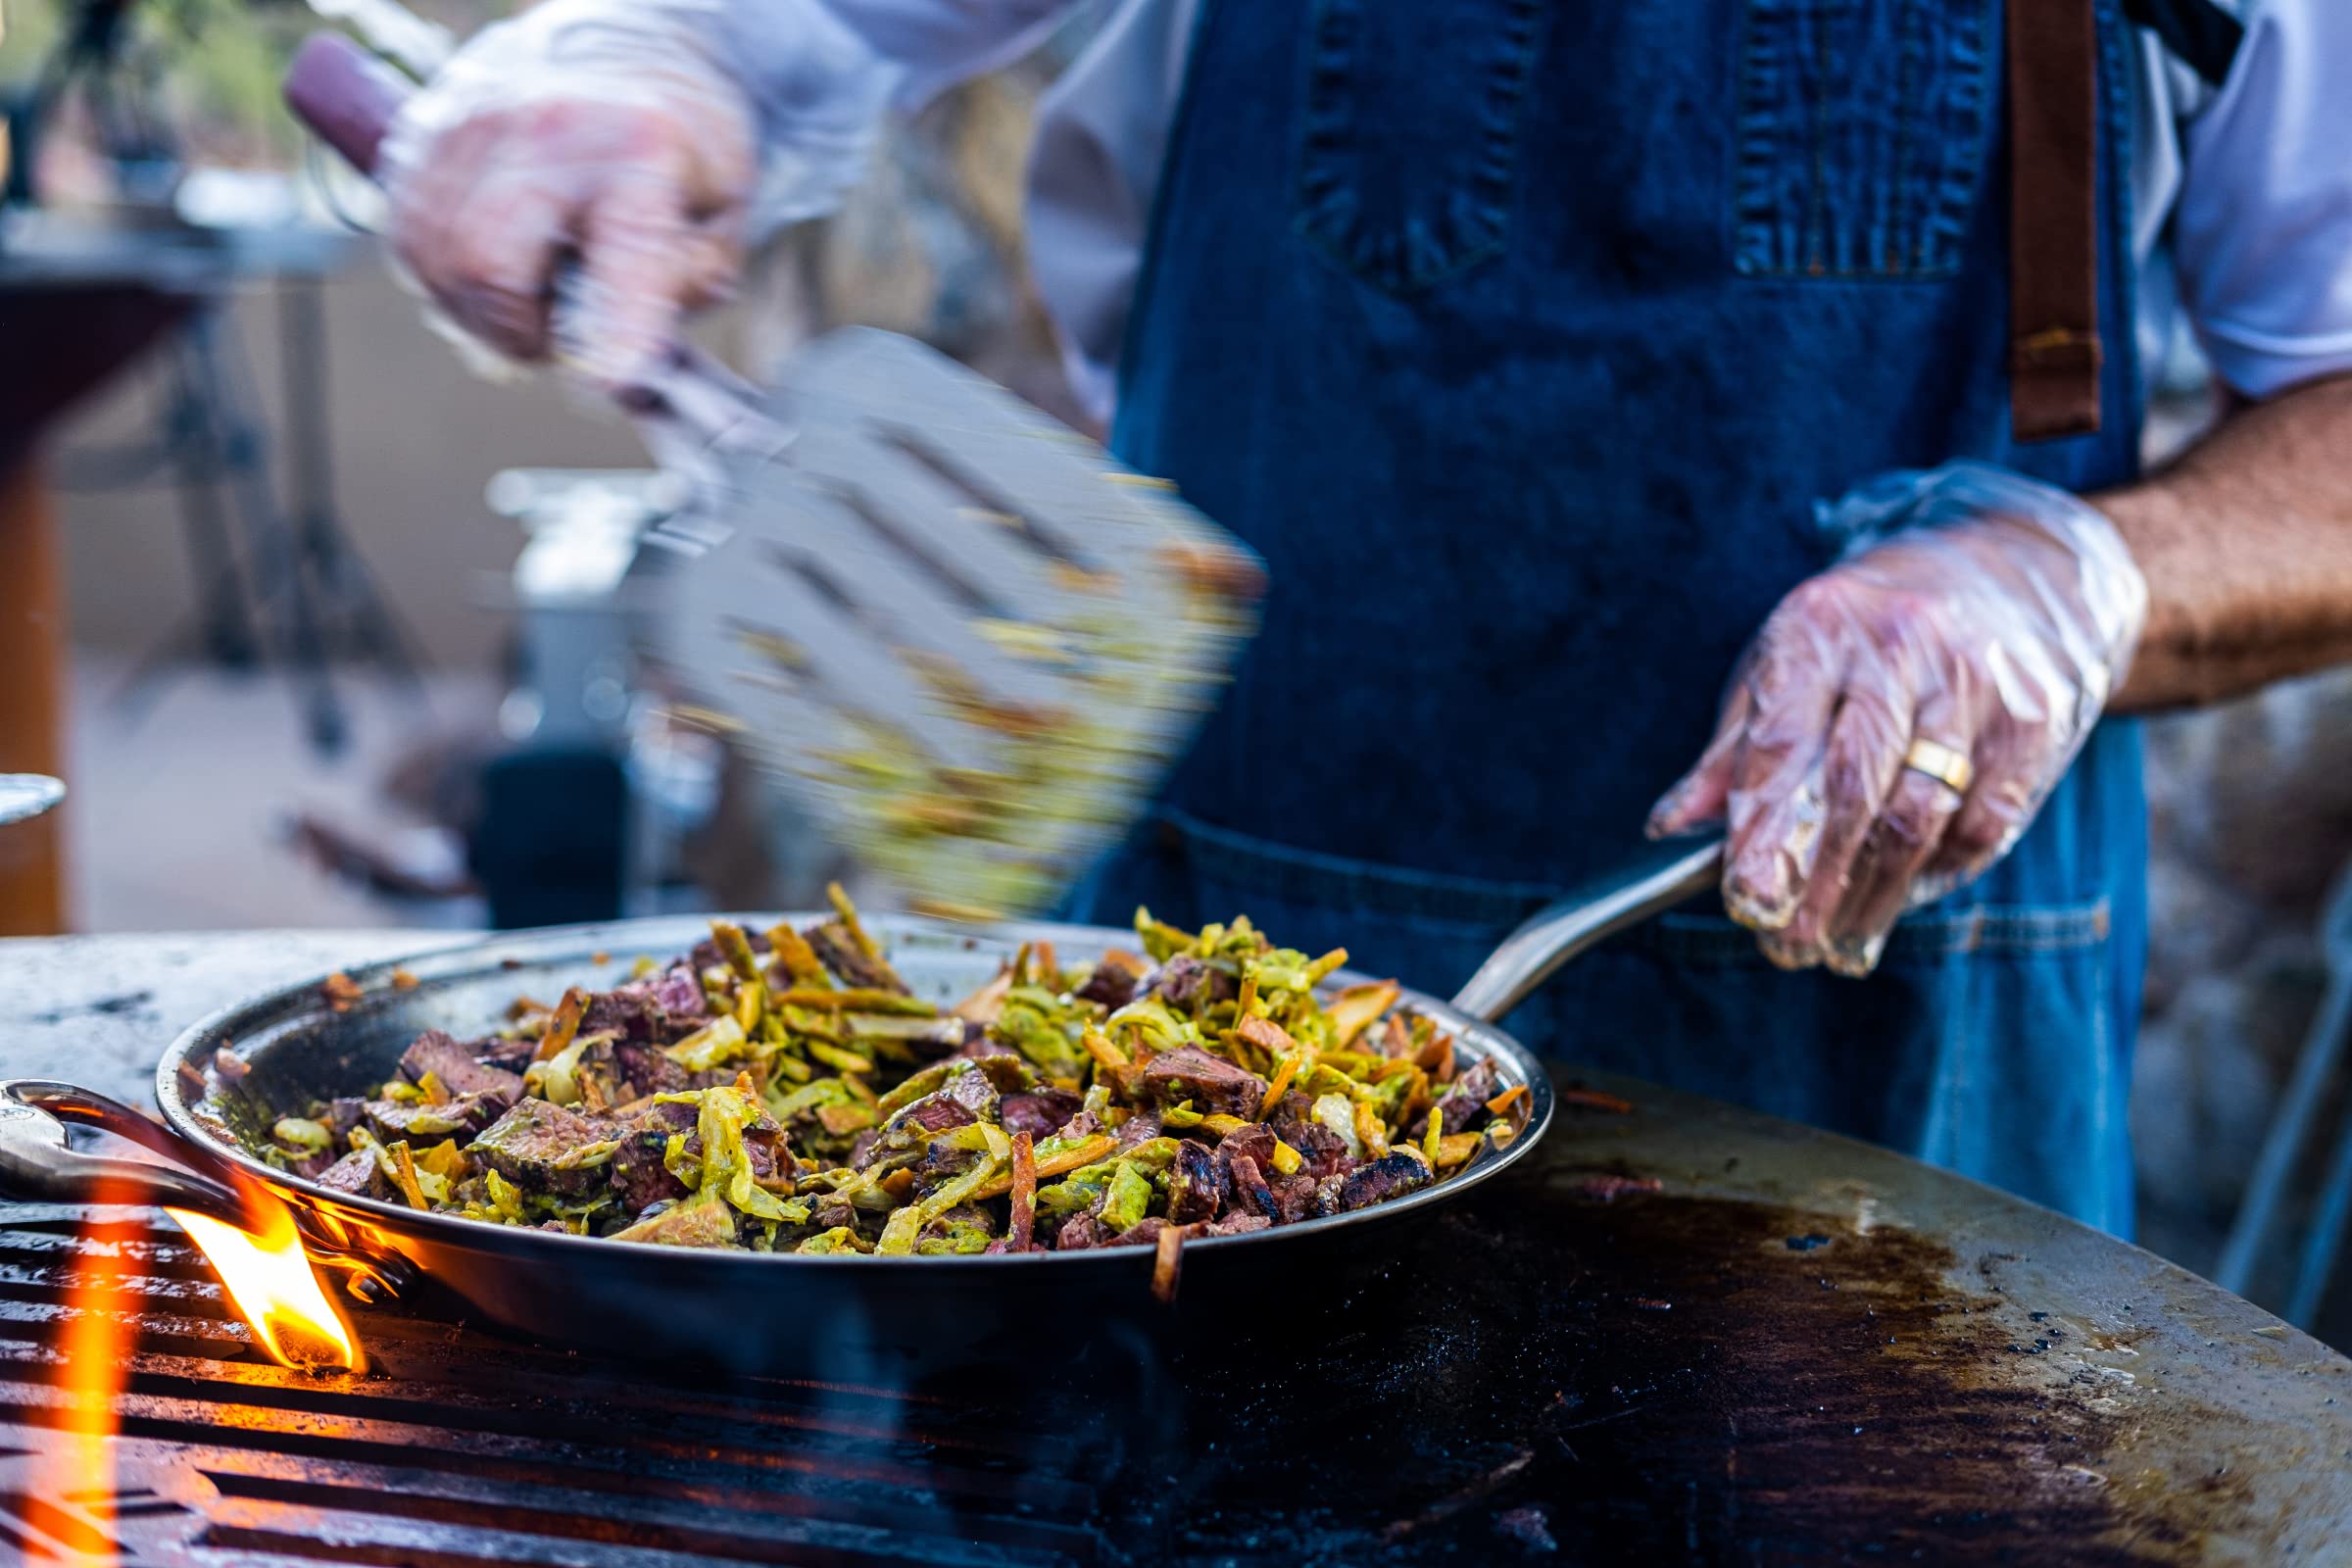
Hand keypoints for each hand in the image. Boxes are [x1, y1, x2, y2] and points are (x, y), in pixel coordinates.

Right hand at [380, 0, 758, 390]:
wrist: (619, 56)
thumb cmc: (673, 151)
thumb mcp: (722, 217)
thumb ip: (687, 290)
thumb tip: (633, 366)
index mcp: (640, 149)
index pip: (625, 254)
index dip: (619, 330)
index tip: (614, 383)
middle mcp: (546, 128)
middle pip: (489, 263)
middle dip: (515, 332)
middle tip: (548, 341)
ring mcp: (471, 124)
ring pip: (438, 259)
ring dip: (476, 311)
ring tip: (524, 302)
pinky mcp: (422, 134)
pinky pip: (408, 237)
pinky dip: (442, 278)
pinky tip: (486, 272)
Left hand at [1647, 462, 2148, 975]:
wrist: (2015, 567)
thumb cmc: (1872, 629)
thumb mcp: (1788, 658)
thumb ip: (1732, 749)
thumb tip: (1669, 828)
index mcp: (1820, 627)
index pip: (1781, 744)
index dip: (1759, 831)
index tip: (1743, 898)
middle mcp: (1900, 649)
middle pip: (1852, 788)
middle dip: (1814, 879)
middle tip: (1784, 943)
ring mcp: (1975, 685)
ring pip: (1919, 817)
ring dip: (1872, 896)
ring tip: (1835, 944)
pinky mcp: (2035, 722)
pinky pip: (1982, 824)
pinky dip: (1937, 877)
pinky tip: (1899, 903)